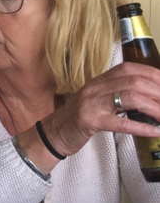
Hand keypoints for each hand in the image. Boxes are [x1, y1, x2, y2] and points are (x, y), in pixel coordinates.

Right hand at [45, 61, 159, 157]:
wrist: (53, 133)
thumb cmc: (78, 118)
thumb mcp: (97, 100)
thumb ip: (117, 94)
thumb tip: (149, 97)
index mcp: (99, 81)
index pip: (130, 68)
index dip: (153, 74)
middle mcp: (95, 87)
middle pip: (134, 81)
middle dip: (159, 91)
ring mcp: (92, 103)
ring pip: (130, 97)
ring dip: (155, 107)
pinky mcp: (90, 121)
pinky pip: (121, 123)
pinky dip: (142, 127)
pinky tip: (155, 131)